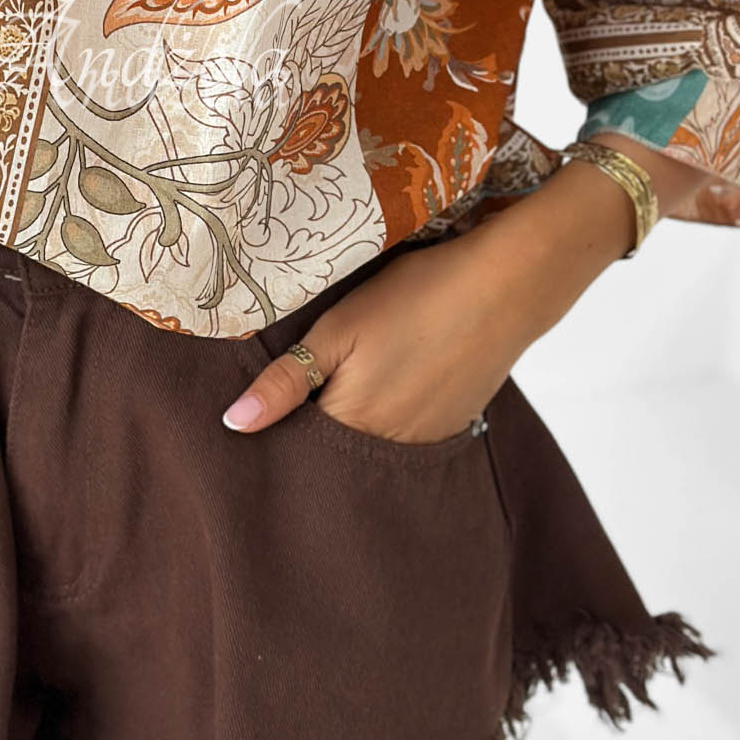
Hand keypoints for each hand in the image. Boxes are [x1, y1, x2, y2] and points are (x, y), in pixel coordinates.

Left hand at [221, 232, 533, 442]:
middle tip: (302, 388)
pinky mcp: (454, 425)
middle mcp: (392, 448)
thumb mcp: (337, 330)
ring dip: (354, 424)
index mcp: (354, 426)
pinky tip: (391, 380)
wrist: (506, 285)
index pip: (298, 448)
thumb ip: (285, 382)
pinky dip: (390, 417)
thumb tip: (234, 425)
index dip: (278, 427)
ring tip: (351, 379)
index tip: (263, 406)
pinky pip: (406, 435)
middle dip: (314, 431)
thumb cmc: (415, 297)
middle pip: (336, 453)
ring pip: (372, 445)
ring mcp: (428, 440)